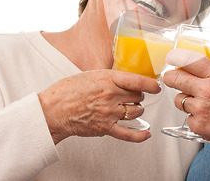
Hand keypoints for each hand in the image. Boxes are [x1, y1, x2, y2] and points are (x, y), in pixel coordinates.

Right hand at [38, 70, 160, 144]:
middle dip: (139, 95)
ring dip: (137, 109)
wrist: (52, 110)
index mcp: (107, 80)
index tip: (156, 86)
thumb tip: (126, 79)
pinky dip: (140, 135)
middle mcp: (110, 96)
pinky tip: (146, 134)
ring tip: (131, 107)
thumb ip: (110, 77)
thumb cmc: (67, 91)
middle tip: (133, 95)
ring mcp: (109, 113)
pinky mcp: (105, 128)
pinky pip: (128, 133)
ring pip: (136, 111)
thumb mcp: (91, 74)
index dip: (151, 84)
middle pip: (138, 96)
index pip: (137, 80)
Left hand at [162, 49, 209, 179]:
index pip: (189, 60)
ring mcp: (201, 109)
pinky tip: (208, 118)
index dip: (176, 57)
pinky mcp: (198, 126)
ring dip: (185, 99)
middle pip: (175, 78)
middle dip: (170, 77)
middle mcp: (207, 90)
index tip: (172, 57)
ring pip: (179, 99)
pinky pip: (188, 117)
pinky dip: (195, 118)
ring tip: (200, 103)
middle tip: (171, 77)